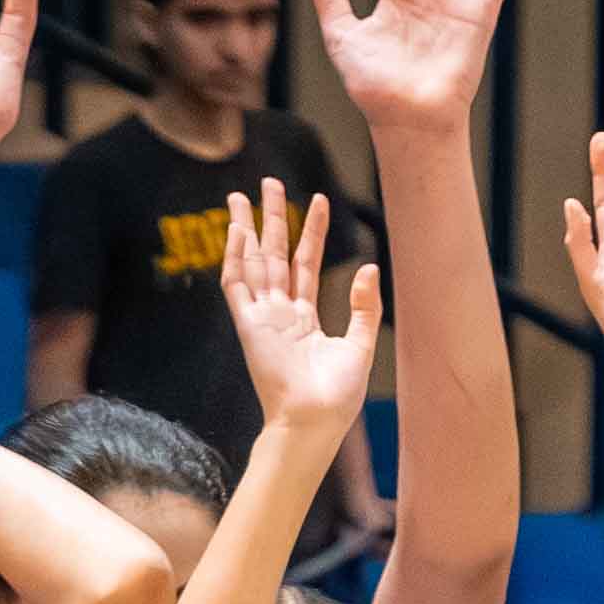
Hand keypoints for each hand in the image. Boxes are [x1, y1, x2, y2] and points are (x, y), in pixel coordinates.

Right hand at [224, 176, 380, 433]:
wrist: (314, 420)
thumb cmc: (338, 396)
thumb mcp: (360, 344)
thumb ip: (363, 306)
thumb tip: (368, 267)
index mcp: (304, 320)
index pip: (305, 264)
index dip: (311, 232)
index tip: (318, 199)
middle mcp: (280, 314)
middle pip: (273, 255)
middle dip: (271, 218)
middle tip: (269, 183)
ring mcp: (262, 318)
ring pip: (251, 263)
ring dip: (246, 229)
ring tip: (241, 195)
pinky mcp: (249, 326)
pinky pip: (237, 285)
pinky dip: (235, 257)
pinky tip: (238, 230)